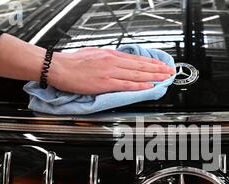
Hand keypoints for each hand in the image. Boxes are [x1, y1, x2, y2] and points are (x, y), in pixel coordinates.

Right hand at [48, 47, 175, 93]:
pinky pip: (127, 84)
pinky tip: (149, 86)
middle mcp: (113, 62)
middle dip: (157, 69)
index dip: (151, 62)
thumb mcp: (94, 54)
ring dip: (153, 76)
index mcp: (111, 55)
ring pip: (137, 75)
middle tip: (170, 71)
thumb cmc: (72, 62)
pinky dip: (140, 85)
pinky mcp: (105, 83)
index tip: (161, 64)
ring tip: (165, 78)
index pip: (136, 59)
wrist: (58, 67)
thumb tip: (118, 62)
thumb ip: (108, 59)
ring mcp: (110, 72)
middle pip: (140, 66)